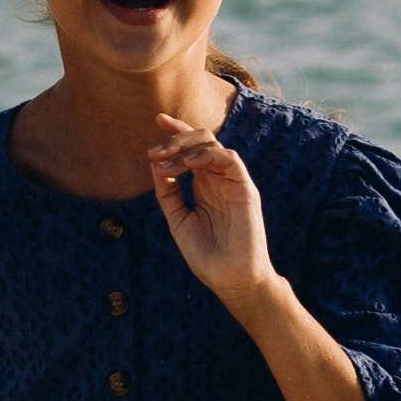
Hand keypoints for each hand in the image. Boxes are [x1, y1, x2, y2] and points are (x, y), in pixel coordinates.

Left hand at [150, 116, 272, 300]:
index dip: (176, 132)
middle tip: (154, 148)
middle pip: (201, 141)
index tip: (157, 120)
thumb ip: (168, 192)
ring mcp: (233, 182)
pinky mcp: (246, 189)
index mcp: (204, 185)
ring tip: (164, 160)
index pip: (191, 149)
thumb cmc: (207, 255)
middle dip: (176, 137)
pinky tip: (188, 164)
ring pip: (213, 145)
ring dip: (185, 147)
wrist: (231, 280)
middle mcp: (219, 179)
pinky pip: (230, 160)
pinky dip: (208, 155)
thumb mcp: (178, 220)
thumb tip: (155, 163)